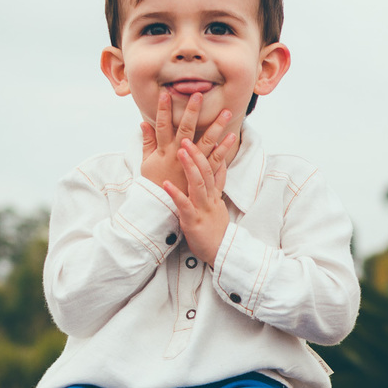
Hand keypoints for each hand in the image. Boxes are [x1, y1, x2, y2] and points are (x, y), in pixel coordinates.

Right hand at [140, 91, 232, 194]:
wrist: (162, 208)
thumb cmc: (153, 183)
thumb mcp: (146, 163)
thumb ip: (147, 142)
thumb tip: (143, 123)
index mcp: (163, 151)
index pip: (161, 126)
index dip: (162, 110)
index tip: (165, 93)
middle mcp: (177, 155)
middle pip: (185, 129)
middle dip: (191, 112)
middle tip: (198, 94)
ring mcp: (191, 165)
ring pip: (205, 142)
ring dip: (215, 126)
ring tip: (226, 112)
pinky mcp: (202, 175)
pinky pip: (215, 160)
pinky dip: (223, 148)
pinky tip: (231, 136)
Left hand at [162, 135, 236, 264]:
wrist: (222, 253)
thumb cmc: (216, 231)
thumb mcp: (219, 205)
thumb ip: (218, 186)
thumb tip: (219, 167)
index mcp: (214, 195)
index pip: (214, 169)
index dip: (211, 152)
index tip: (207, 134)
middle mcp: (210, 199)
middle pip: (206, 171)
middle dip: (197, 153)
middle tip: (187, 137)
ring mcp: (203, 209)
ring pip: (198, 184)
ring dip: (189, 166)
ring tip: (180, 150)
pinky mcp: (194, 221)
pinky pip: (185, 206)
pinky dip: (175, 194)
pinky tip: (166, 184)